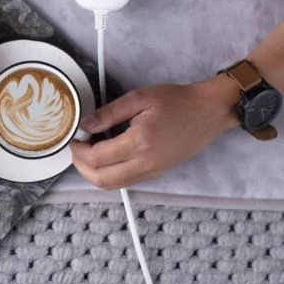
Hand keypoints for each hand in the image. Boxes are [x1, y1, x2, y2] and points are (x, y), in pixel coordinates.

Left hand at [70, 75, 239, 188]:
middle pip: (100, 179)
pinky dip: (109, 174)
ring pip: (112, 185)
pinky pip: (125, 182)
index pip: (97, 158)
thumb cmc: (176, 101)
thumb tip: (85, 125)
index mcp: (140, 142)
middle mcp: (145, 163)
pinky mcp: (156, 173)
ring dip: (93, 173)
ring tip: (89, 151)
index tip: (75, 137)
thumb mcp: (139, 98)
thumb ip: (109, 113)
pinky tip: (107, 155)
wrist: (208, 112)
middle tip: (77, 147)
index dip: (79, 149)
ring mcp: (152, 172)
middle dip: (80, 165)